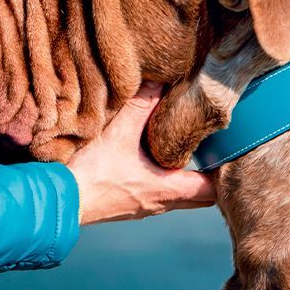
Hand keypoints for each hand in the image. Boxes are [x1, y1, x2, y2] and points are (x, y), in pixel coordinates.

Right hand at [66, 82, 218, 224]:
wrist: (59, 200)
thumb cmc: (91, 174)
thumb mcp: (118, 134)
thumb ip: (141, 106)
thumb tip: (161, 82)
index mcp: (167, 190)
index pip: (212, 191)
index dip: (225, 174)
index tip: (231, 154)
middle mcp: (159, 204)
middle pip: (198, 198)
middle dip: (207, 178)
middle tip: (212, 153)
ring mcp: (142, 208)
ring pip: (175, 197)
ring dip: (181, 179)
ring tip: (181, 153)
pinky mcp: (125, 207)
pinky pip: (152, 196)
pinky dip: (159, 181)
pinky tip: (146, 164)